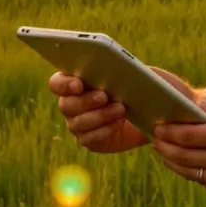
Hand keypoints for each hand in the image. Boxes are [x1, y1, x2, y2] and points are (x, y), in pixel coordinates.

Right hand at [48, 66, 199, 153]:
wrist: (149, 111)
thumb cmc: (136, 85)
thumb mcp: (131, 72)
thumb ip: (118, 67)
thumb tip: (113, 66)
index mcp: (73, 82)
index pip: (56, 83)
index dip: (64, 84)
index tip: (79, 84)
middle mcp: (70, 104)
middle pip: (65, 105)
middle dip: (85, 100)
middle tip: (105, 96)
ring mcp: (77, 124)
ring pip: (77, 123)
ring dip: (99, 116)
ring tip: (121, 109)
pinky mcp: (89, 140)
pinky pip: (89, 138)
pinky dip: (105, 130)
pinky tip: (119, 123)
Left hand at [151, 99, 205, 204]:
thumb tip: (199, 108)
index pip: (188, 136)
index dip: (169, 132)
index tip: (159, 127)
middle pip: (184, 157)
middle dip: (165, 148)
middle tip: (155, 141)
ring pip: (193, 175)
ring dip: (176, 165)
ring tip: (166, 156)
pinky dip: (197, 176)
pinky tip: (192, 169)